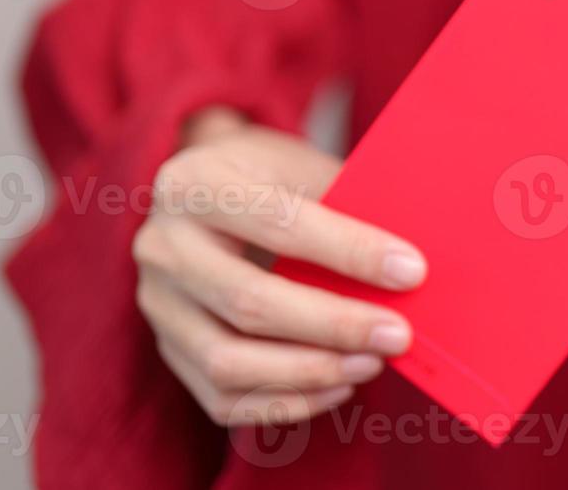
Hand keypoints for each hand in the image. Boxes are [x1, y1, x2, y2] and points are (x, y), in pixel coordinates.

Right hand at [133, 109, 427, 424]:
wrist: (210, 191)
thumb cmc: (269, 177)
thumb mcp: (298, 164)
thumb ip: (342, 204)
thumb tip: (408, 267)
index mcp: (193, 183)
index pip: (278, 223)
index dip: (349, 251)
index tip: (411, 271)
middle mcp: (161, 244)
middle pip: (249, 302)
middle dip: (335, 325)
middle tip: (398, 335)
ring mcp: (157, 303)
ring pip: (228, 361)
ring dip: (311, 371)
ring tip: (372, 363)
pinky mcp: (167, 349)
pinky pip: (223, 397)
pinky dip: (287, 402)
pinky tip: (339, 386)